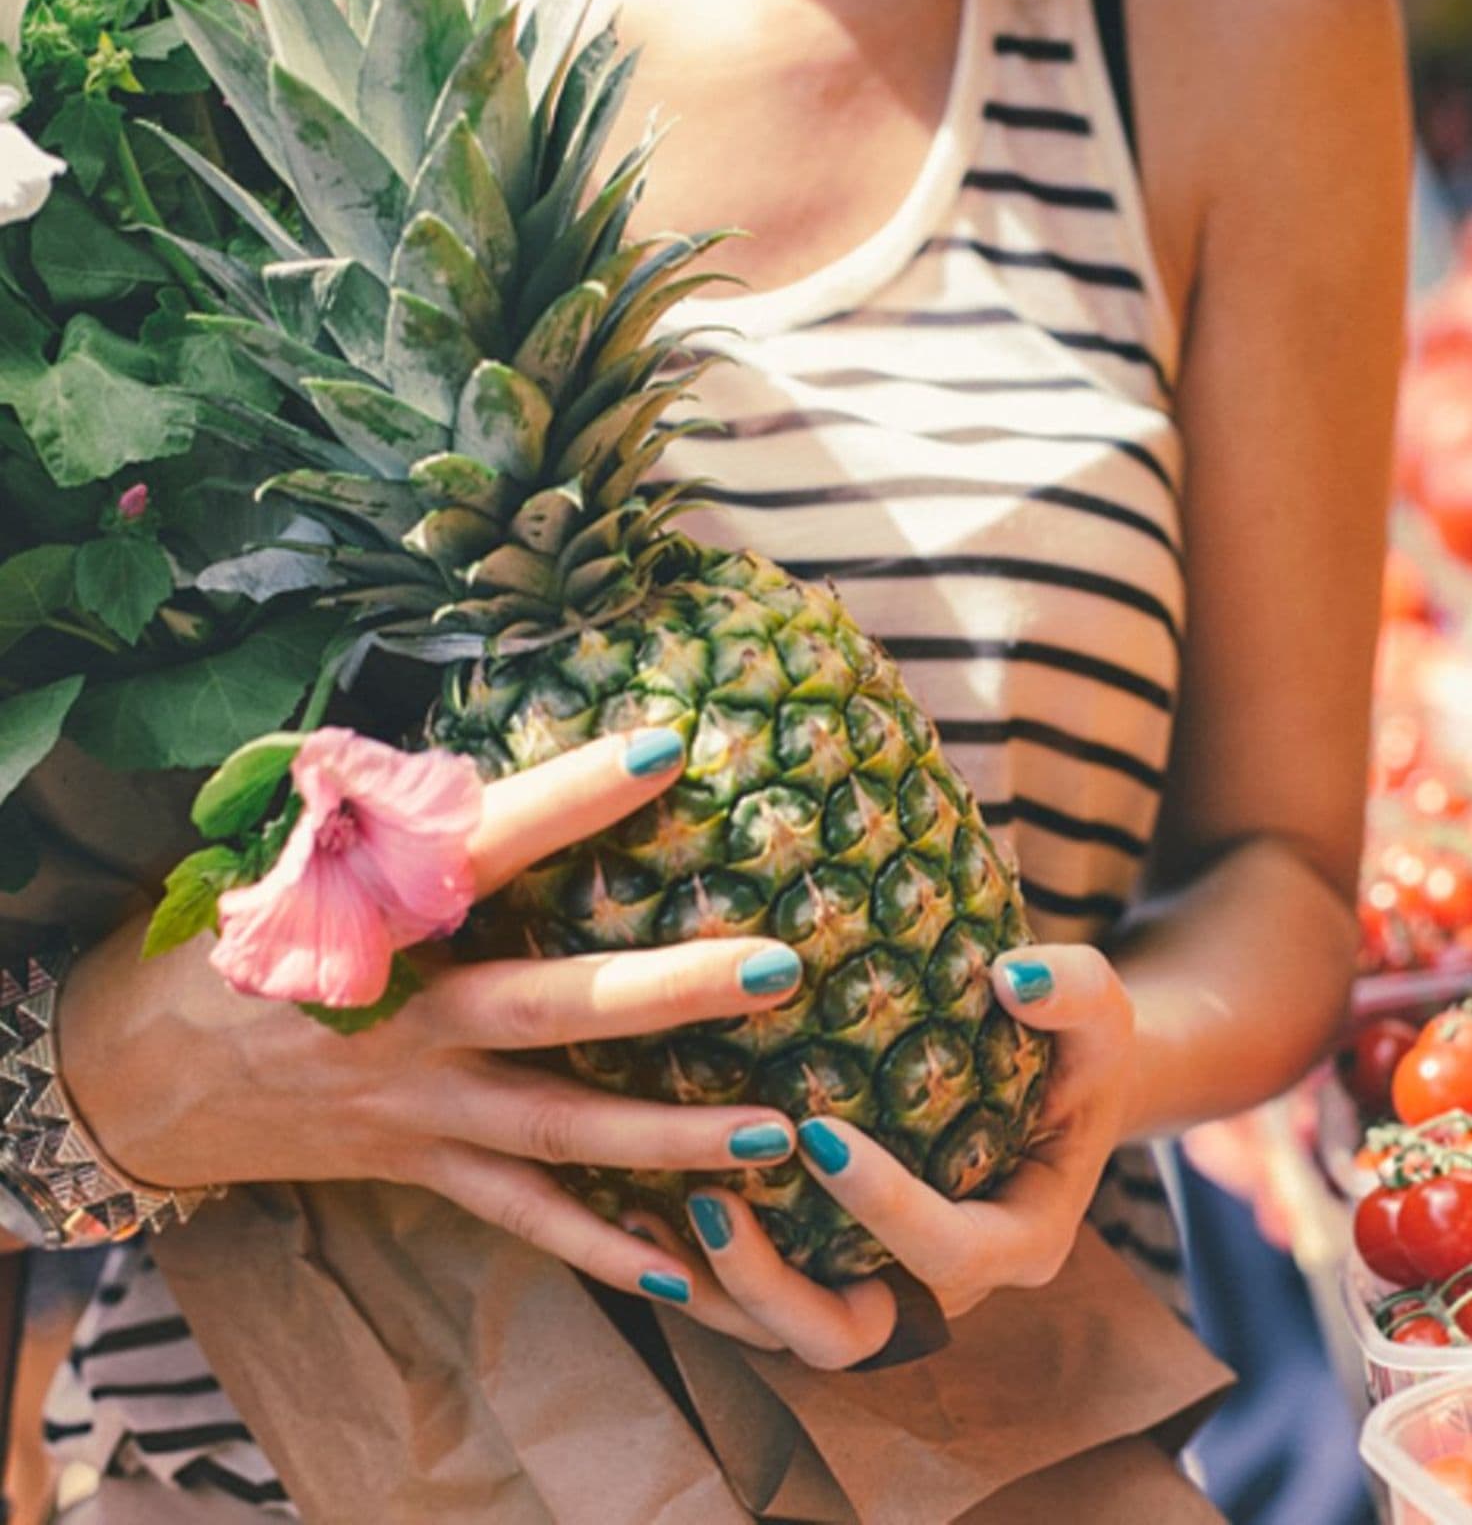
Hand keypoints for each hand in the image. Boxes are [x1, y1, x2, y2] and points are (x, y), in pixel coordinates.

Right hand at [59, 730, 810, 1304]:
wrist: (135, 1074)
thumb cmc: (231, 940)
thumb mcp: (286, 860)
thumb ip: (395, 821)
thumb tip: (508, 760)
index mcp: (368, 919)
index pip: (480, 847)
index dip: (568, 800)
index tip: (666, 751)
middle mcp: (400, 1020)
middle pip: (547, 1005)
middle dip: (666, 991)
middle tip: (779, 965)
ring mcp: (416, 1105)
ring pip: (558, 1126)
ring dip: (671, 1135)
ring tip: (779, 1132)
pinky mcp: (420, 1165)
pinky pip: (521, 1215)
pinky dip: (598, 1247)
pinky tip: (687, 1276)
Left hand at [644, 945, 1137, 1368]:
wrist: (1053, 1078)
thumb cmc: (1075, 1042)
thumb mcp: (1101, 1010)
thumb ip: (1075, 989)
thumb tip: (1014, 976)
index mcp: (1021, 1240)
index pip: (949, 1252)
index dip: (882, 1210)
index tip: (816, 1136)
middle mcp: (945, 1288)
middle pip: (850, 1334)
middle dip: (771, 1285)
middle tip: (713, 1199)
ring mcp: (886, 1287)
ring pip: (785, 1332)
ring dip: (716, 1288)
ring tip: (651, 1205)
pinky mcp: (835, 1269)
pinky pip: (758, 1296)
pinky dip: (699, 1266)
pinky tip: (636, 1197)